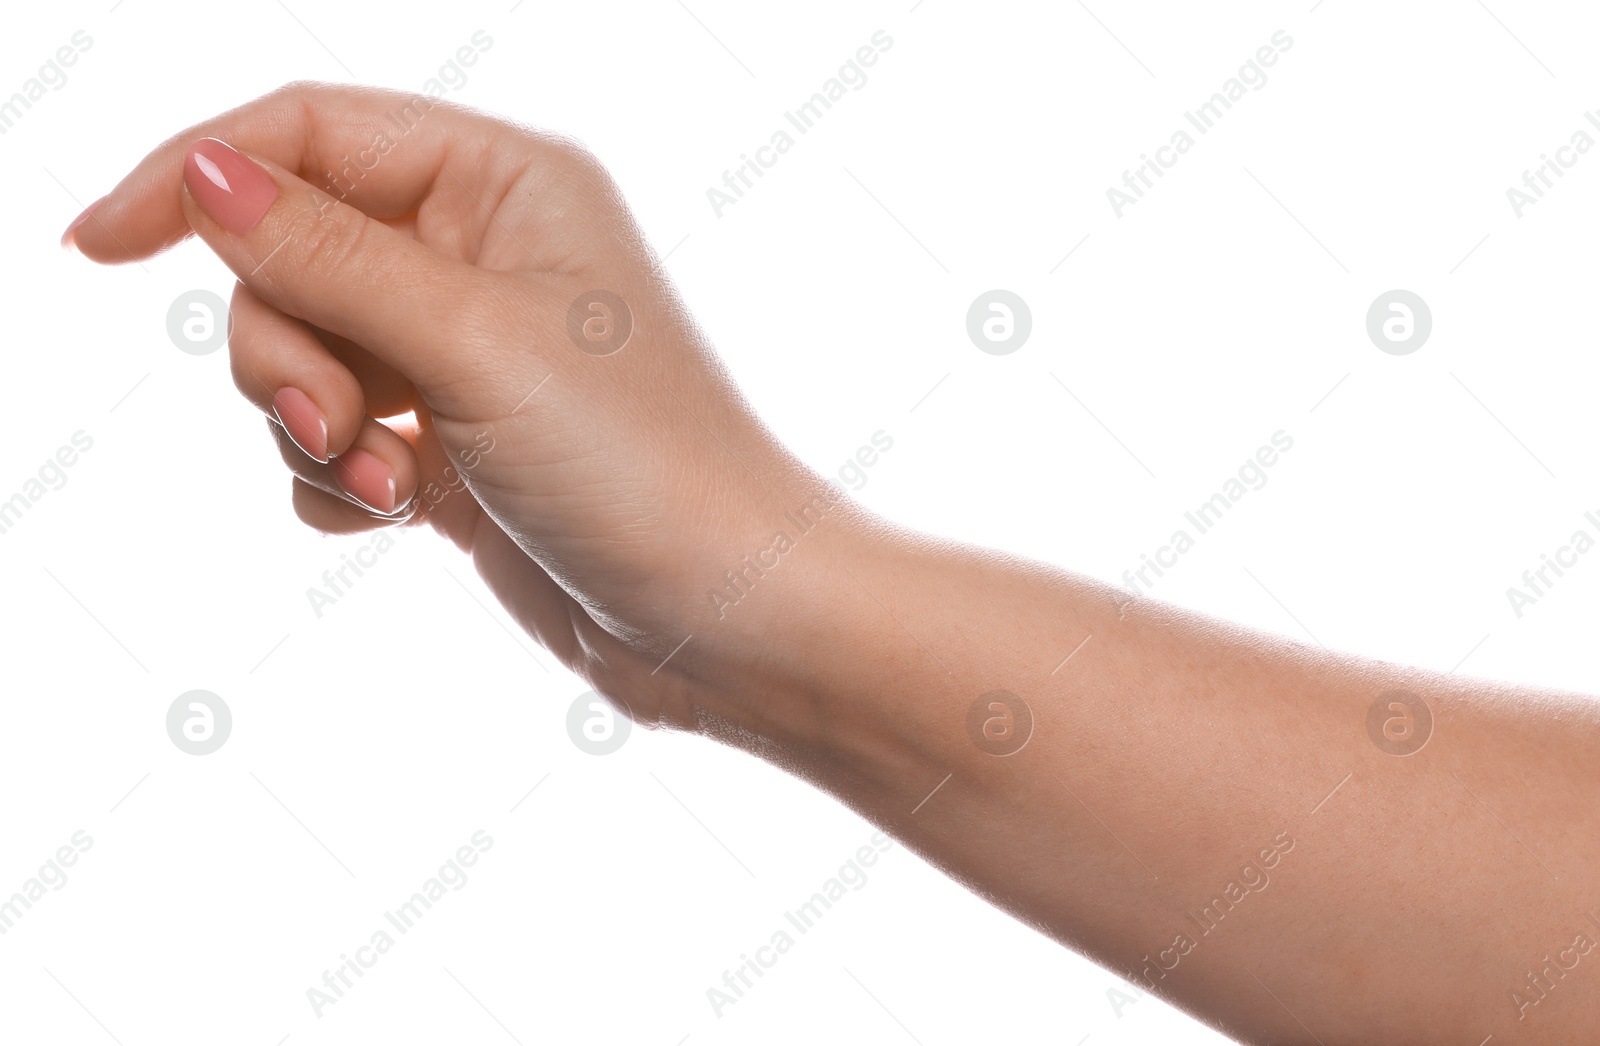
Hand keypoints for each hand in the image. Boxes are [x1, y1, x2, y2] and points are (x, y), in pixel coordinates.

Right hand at [67, 81, 864, 730]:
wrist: (720, 617)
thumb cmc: (640, 465)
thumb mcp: (470, 342)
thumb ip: (327, 256)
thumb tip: (203, 170)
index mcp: (504, 184)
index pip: (309, 133)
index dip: (196, 175)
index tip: (98, 246)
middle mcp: (482, 253)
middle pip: (289, 255)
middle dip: (282, 347)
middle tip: (334, 421)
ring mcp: (465, 354)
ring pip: (301, 354)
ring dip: (309, 424)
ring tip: (381, 481)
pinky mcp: (454, 443)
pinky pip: (333, 436)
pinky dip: (337, 477)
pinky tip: (393, 513)